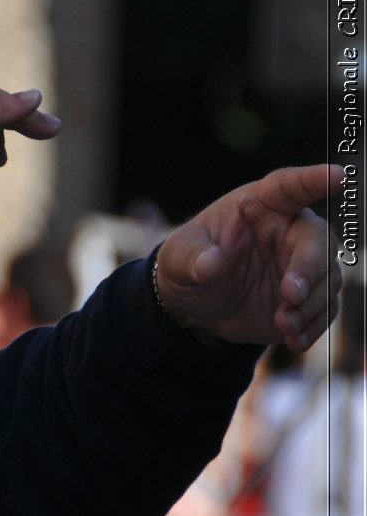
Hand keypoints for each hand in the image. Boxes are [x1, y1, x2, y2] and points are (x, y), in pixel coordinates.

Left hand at [154, 165, 344, 350]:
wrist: (196, 306)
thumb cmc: (187, 265)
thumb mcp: (176, 260)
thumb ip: (193, 259)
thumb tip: (213, 263)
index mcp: (258, 206)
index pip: (288, 187)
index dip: (313, 180)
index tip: (338, 175)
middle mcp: (288, 231)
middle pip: (319, 241)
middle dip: (309, 269)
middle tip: (289, 295)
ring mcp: (302, 265)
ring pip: (328, 279)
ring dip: (310, 304)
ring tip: (282, 324)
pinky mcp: (309, 298)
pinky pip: (325, 310)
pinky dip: (313, 326)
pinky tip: (293, 339)